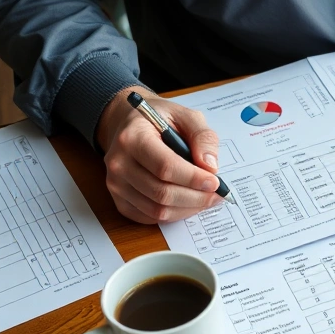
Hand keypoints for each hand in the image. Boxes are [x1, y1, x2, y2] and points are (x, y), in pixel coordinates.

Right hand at [97, 87, 222, 223]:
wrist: (129, 126)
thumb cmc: (159, 121)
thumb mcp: (186, 116)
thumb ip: (203, 137)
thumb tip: (210, 166)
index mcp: (133, 137)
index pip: (165, 166)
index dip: (193, 178)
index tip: (215, 182)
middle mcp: (119, 163)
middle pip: (162, 193)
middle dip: (196, 198)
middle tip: (217, 194)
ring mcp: (116, 184)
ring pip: (157, 210)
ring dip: (188, 208)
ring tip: (207, 198)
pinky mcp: (120, 201)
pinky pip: (150, 217)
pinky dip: (175, 214)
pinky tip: (189, 203)